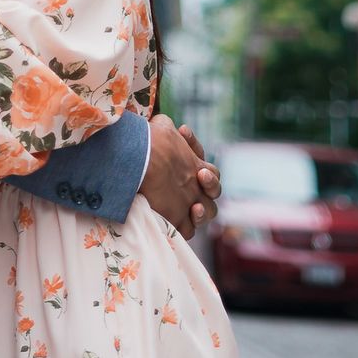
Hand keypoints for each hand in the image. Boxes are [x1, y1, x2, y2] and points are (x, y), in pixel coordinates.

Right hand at [139, 116, 219, 238]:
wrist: (144, 158)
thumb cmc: (153, 140)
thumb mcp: (163, 126)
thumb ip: (169, 128)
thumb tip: (168, 127)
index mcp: (198, 166)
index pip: (213, 174)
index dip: (206, 173)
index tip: (190, 164)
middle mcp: (197, 188)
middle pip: (212, 198)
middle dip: (205, 195)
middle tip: (193, 185)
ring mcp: (189, 205)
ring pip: (203, 216)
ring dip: (198, 213)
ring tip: (190, 207)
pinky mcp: (176, 220)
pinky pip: (186, 231)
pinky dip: (181, 227)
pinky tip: (170, 218)